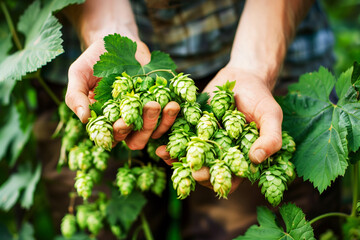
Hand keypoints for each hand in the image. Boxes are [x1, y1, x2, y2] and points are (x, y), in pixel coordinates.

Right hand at [65, 39, 179, 149]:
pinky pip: (170, 116)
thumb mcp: (79, 74)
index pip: (112, 137)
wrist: (117, 40)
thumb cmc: (94, 60)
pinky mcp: (161, 102)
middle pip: (136, 139)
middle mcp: (126, 121)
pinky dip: (173, 114)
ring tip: (166, 105)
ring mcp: (145, 113)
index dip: (118, 134)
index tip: (122, 122)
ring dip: (162, 122)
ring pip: (155, 131)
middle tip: (149, 107)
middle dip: (144, 128)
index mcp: (106, 120)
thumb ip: (76, 95)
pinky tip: (174, 103)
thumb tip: (84, 118)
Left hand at [155, 65, 282, 191]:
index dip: (217, 180)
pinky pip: (180, 137)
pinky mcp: (192, 127)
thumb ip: (270, 138)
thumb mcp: (270, 115)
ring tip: (164, 154)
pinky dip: (171, 140)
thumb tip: (256, 159)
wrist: (242, 76)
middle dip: (193, 171)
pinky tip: (161, 141)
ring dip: (176, 158)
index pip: (229, 176)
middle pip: (206, 169)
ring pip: (190, 155)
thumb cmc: (260, 98)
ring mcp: (205, 140)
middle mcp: (221, 152)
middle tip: (186, 169)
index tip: (204, 176)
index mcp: (240, 157)